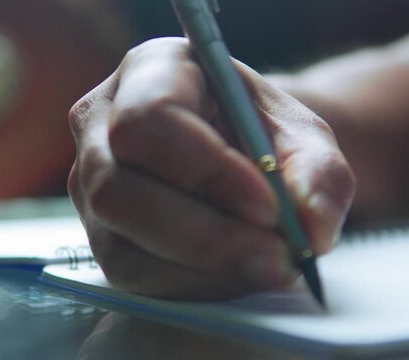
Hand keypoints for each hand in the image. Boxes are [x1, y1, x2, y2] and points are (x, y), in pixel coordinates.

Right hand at [68, 38, 354, 298]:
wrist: (241, 156)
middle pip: (115, 189)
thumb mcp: (303, 137)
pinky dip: (189, 286)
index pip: (150, 118)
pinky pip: (129, 274)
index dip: (205, 169)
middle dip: (202, 235)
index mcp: (150, 71)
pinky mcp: (100, 232)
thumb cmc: (261, 133)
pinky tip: (232, 274)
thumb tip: (310, 228)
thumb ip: (318, 173)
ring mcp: (90, 182)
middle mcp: (102, 125)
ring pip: (118, 244)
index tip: (268, 206)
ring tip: (264, 267)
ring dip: (201, 269)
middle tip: (275, 258)